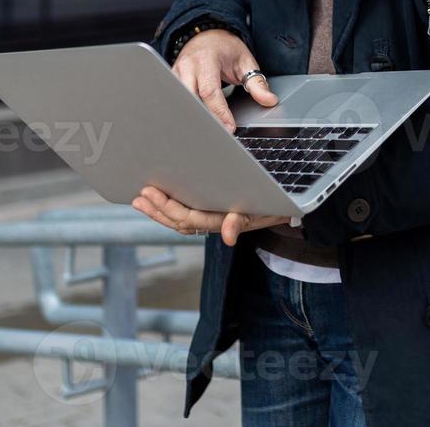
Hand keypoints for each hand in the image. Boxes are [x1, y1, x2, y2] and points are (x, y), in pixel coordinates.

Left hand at [132, 185, 290, 245]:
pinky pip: (187, 217)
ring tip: (141, 200)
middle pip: (180, 222)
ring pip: (180, 222)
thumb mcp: (262, 210)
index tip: (153, 193)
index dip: (169, 208)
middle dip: (158, 209)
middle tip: (141, 194)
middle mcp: (215, 224)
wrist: (288, 207)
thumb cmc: (276, 205)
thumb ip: (242, 220)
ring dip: (158, 212)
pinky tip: (157, 202)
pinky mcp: (213, 215)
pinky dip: (168, 211)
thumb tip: (228, 236)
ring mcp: (213, 221)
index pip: (189, 218)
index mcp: (224, 221)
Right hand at [171, 28, 278, 130]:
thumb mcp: (245, 61)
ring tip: (208, 131)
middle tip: (219, 135)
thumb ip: (257, 82)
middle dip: (204, 119)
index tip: (229, 128)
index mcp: (206, 59)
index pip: (210, 92)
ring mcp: (176, 73)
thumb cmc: (225, 48)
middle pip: (191, 100)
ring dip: (194, 117)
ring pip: (181, 102)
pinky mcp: (172, 81)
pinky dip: (187, 112)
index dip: (219, 113)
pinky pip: (177, 100)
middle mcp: (187, 66)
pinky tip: (197, 123)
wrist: (207, 35)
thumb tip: (270, 100)